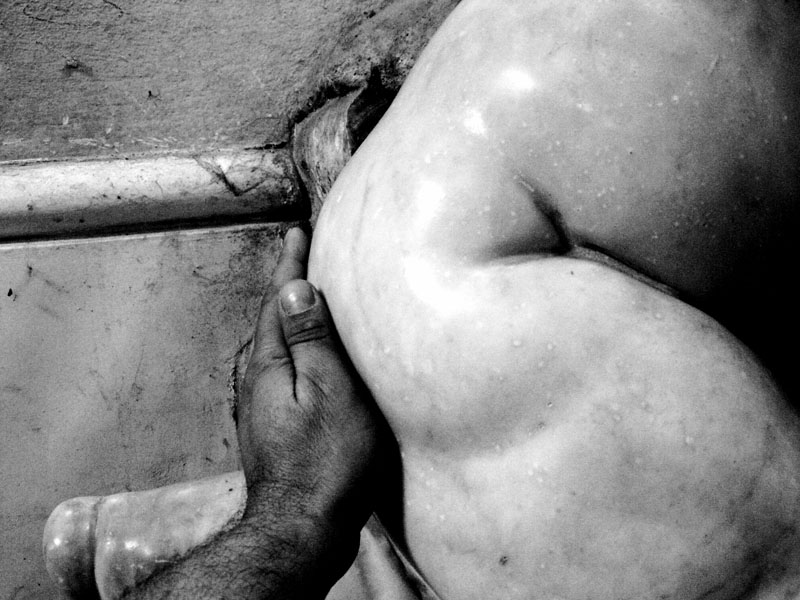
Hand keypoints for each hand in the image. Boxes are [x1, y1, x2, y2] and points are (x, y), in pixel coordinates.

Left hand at [236, 227, 389, 551]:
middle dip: (286, 285)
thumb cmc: (327, 461)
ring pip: (275, 344)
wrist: (304, 525)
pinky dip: (295, 346)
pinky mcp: (274, 423)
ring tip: (306, 295)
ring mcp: (262, 403)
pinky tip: (309, 354)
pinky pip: (283, 368)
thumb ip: (311, 340)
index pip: (277, 299)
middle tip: (303, 254)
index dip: (289, 264)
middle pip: (270, 319)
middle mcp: (257, 379)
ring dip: (289, 315)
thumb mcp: (330, 392)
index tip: (297, 232)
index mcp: (270, 363)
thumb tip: (294, 288)